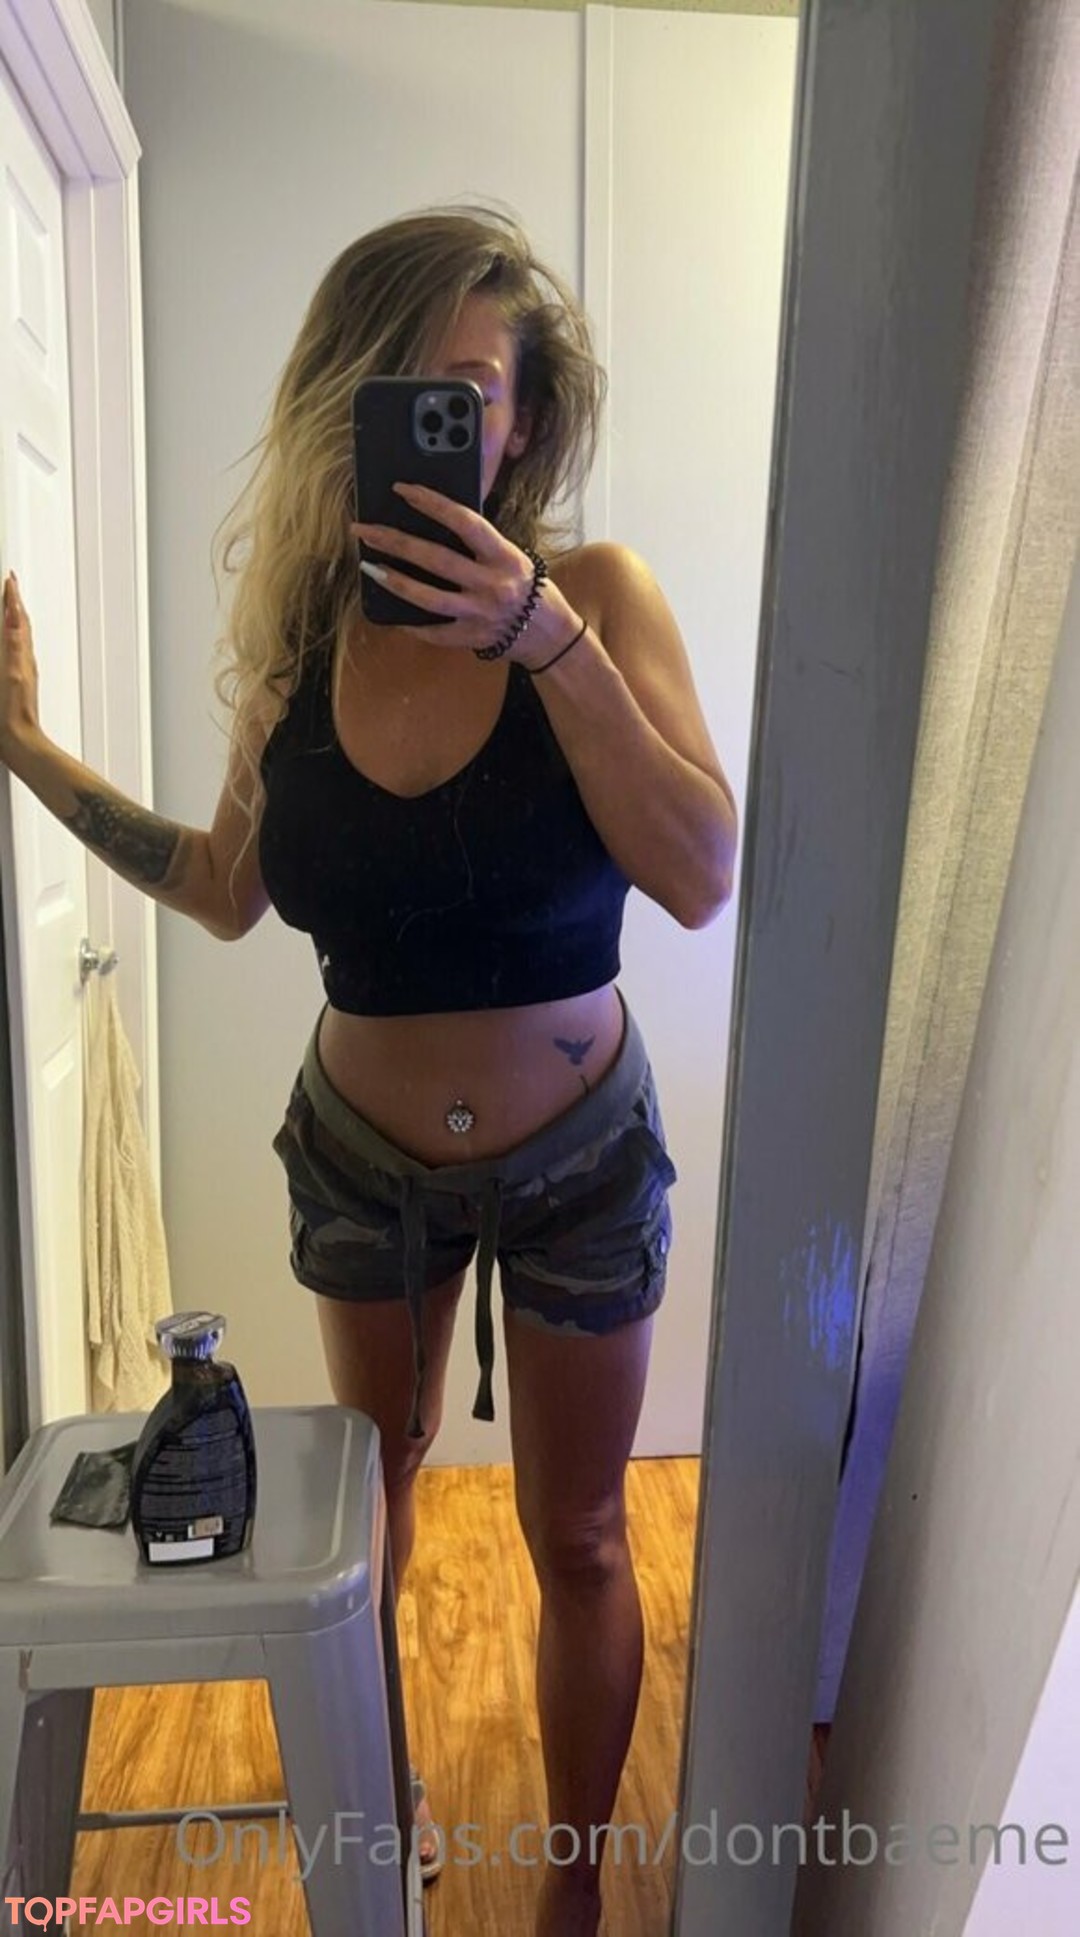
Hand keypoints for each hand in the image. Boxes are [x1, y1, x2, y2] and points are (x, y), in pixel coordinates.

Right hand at [1, 572, 41, 761]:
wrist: (19, 740)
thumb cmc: (12, 713)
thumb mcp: (12, 673)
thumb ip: (14, 645)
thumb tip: (15, 619)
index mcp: (21, 655)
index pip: (17, 618)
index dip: (12, 598)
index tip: (9, 579)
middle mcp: (24, 661)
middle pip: (21, 624)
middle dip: (14, 603)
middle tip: (10, 586)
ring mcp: (22, 671)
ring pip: (19, 637)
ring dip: (14, 618)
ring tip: (9, 606)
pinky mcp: (17, 682)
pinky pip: (16, 652)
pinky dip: (11, 638)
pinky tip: (9, 643)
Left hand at [350, 482, 578, 663]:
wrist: (549, 634)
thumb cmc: (529, 588)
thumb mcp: (512, 557)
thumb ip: (481, 545)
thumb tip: (438, 522)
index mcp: (503, 556)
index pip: (465, 522)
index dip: (432, 503)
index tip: (402, 490)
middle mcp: (491, 584)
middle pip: (435, 559)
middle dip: (394, 541)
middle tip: (363, 529)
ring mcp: (479, 614)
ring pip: (427, 597)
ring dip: (393, 581)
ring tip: (369, 567)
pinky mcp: (470, 638)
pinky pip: (433, 631)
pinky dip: (410, 622)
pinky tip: (390, 612)